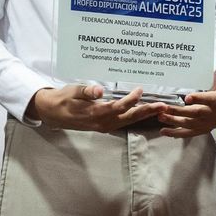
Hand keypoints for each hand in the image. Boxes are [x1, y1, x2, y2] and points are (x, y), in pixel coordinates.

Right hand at [25, 84, 162, 131]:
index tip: (140, 90)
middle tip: (162, 106)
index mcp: (94, 113)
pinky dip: (135, 118)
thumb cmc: (63, 99)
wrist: (52, 113)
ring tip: (159, 109)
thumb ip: (86, 91)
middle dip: (146, 111)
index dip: (130, 100)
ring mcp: (103, 126)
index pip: (117, 107)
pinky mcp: (104, 125)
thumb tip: (99, 91)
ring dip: (143, 115)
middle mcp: (102, 122)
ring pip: (127, 121)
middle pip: (128, 117)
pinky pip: (123, 122)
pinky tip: (143, 112)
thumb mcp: (72, 91)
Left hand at [158, 50, 215, 138]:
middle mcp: (215, 114)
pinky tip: (164, 132)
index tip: (187, 97)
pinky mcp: (202, 129)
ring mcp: (208, 123)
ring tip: (161, 116)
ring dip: (175, 121)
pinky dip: (176, 133)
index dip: (201, 99)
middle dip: (180, 111)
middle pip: (197, 114)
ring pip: (191, 124)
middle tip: (165, 108)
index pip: (212, 100)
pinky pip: (189, 133)